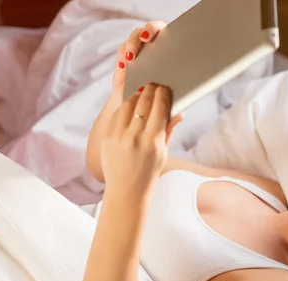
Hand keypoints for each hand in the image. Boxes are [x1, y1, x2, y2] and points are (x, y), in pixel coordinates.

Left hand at [87, 21, 182, 182]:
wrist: (127, 190)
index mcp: (153, 141)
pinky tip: (130, 104)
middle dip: (150, 89)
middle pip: (144, 102)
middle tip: (154, 84)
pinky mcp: (108, 137)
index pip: (159, 108)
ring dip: (136, 94)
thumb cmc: (149, 172)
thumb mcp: (164, 153)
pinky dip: (124, 106)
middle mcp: (135, 137)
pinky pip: (117, 114)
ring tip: (142, 91)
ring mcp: (119, 136)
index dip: (162, 93)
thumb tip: (180, 112)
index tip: (164, 87)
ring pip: (128, 104)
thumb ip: (169, 130)